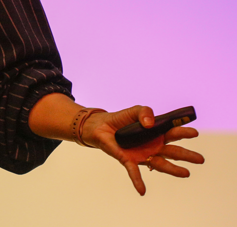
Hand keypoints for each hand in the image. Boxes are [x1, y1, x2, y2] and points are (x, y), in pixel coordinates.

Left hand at [83, 105, 204, 195]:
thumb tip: (150, 124)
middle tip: (200, 159)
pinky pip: (134, 172)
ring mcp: (142, 155)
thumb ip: (144, 112)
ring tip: (186, 174)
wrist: (101, 126)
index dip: (183, 132)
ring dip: (173, 170)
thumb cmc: (121, 119)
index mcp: (157, 133)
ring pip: (160, 164)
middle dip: (187, 155)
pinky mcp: (128, 160)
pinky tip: (142, 191)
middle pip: (173, 152)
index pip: (173, 133)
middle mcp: (153, 146)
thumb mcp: (134, 111)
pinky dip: (138, 181)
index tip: (194, 133)